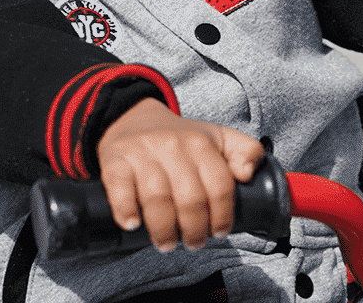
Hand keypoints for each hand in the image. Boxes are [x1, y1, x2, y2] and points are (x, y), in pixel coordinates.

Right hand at [95, 98, 265, 252]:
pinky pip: (119, 185)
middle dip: (194, 229)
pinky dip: (125, 207)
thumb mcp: (218, 138)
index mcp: (201, 143)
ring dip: (164, 228)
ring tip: (166, 243)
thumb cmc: (179, 140)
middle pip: (190, 197)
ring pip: (157, 196)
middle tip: (193, 243)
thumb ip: (245, 151)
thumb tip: (248, 174)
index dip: (222, 215)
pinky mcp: (114, 160)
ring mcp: (142, 152)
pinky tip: (132, 223)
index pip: (219, 185)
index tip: (219, 231)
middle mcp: (172, 145)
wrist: (133, 119)